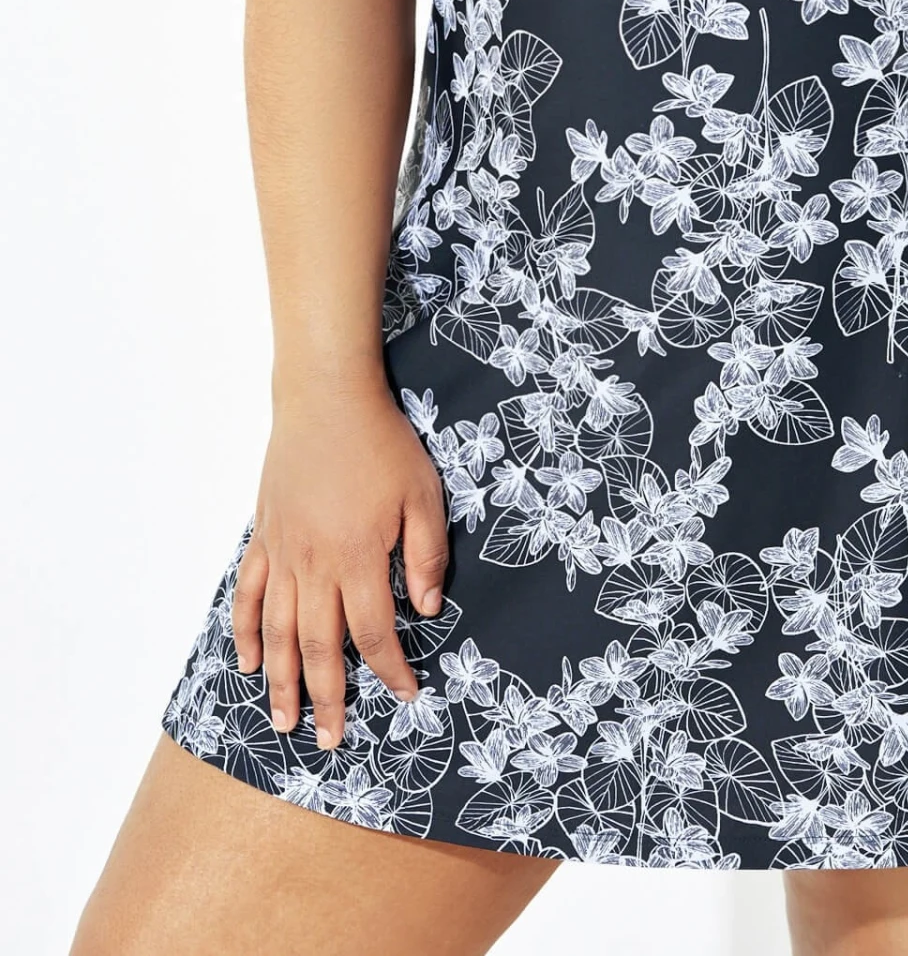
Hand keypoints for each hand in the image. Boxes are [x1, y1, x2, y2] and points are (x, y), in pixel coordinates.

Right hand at [230, 377, 450, 749]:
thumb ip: (425, 554)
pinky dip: (247, 632)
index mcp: (359, 556)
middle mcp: (315, 565)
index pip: (375, 631)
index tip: (404, 694)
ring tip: (284, 723)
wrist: (326, 399)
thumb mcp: (423, 493)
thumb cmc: (382, 443)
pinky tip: (249, 662)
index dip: (390, 668)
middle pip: (321, 646)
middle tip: (330, 741)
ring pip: (280, 632)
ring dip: (282, 681)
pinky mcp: (264, 537)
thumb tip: (427, 608)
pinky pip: (250, 595)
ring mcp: (283, 553)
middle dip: (328, 697)